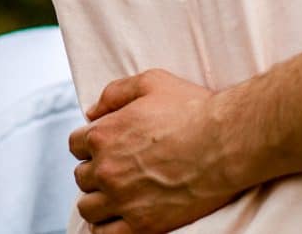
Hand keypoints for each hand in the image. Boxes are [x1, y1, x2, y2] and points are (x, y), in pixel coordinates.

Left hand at [69, 69, 238, 232]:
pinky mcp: (143, 225)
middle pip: (82, 177)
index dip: (90, 145)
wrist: (225, 144)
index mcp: (104, 134)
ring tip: (116, 198)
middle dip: (96, 173)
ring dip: (98, 202)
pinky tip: (119, 221)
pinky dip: (107, 229)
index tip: (106, 149)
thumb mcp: (150, 82)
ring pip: (88, 209)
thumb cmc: (192, 110)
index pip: (75, 145)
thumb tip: (92, 112)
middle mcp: (107, 168)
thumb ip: (115, 93)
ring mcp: (123, 199)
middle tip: (118, 172)